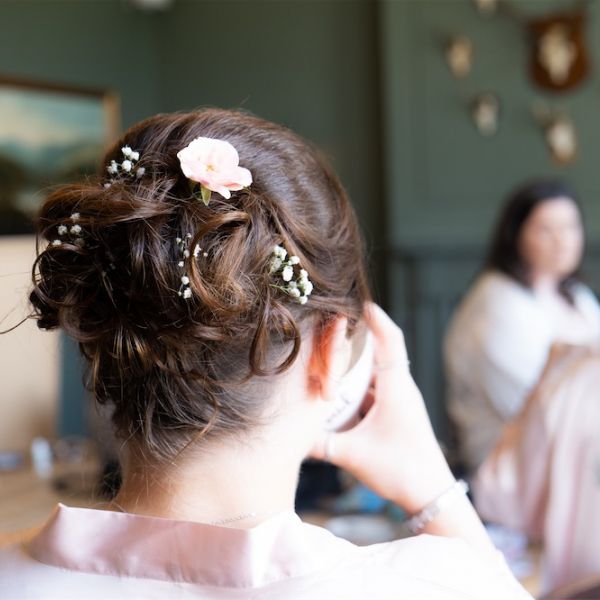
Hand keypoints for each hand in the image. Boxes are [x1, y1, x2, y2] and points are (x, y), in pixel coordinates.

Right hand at [310, 302, 454, 512]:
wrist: (432, 494)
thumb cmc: (400, 470)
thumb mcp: (352, 456)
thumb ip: (318, 445)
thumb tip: (288, 436)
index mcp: (396, 388)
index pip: (390, 340)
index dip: (376, 318)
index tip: (360, 301)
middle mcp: (401, 389)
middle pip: (380, 352)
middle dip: (357, 340)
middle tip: (333, 330)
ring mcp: (401, 401)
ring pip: (377, 373)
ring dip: (357, 366)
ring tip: (330, 360)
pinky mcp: (398, 413)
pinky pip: (377, 390)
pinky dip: (359, 387)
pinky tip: (340, 396)